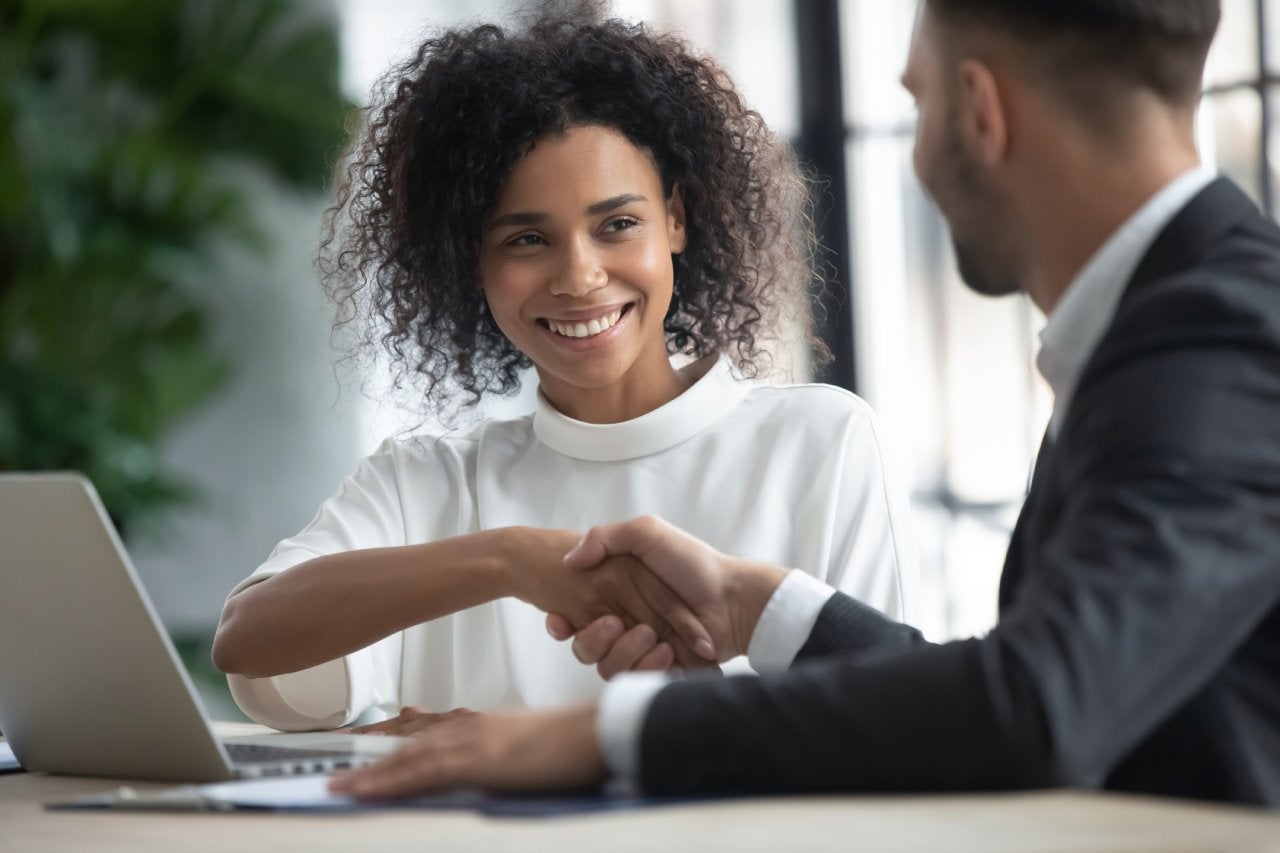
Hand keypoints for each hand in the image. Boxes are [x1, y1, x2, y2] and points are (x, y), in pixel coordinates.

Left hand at [328, 704, 604, 797]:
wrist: (600, 731)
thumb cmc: (580, 742)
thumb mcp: (534, 745)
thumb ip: (506, 753)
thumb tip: (492, 768)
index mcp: (487, 723)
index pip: (430, 731)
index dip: (397, 740)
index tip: (371, 746)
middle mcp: (473, 726)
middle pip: (411, 741)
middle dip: (373, 756)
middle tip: (340, 769)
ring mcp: (474, 741)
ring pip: (408, 757)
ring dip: (371, 773)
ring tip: (340, 786)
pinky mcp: (478, 761)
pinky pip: (423, 773)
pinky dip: (391, 782)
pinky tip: (369, 790)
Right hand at [506, 527, 716, 669]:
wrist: (734, 599)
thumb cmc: (693, 563)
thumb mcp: (648, 532)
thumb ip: (604, 537)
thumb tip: (569, 561)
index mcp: (616, 593)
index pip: (574, 615)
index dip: (561, 623)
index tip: (560, 622)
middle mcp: (624, 622)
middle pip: (585, 647)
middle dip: (593, 640)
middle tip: (615, 624)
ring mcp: (642, 648)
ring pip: (607, 668)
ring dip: (625, 653)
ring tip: (654, 638)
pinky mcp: (659, 669)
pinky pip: (637, 683)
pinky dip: (649, 668)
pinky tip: (668, 652)